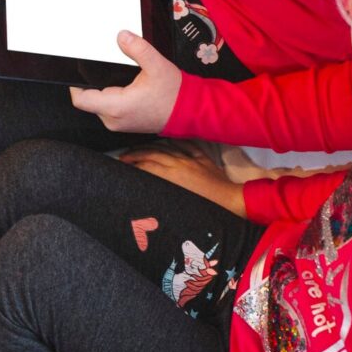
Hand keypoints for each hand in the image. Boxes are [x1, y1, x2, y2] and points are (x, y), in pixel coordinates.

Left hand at [69, 30, 181, 133]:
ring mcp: (118, 123)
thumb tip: (122, 36)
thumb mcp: (156, 65)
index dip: (75, 84)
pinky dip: (111, 96)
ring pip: (98, 104)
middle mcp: (113, 119)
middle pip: (89, 99)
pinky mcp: (124, 123)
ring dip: (103, 90)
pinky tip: (123, 85)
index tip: (79, 69)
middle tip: (103, 66)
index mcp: (117, 106)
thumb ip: (137, 49)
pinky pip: (108, 109)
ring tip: (117, 75)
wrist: (189, 112)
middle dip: (93, 82)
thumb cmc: (174, 94)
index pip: (81, 99)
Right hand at [121, 143, 246, 216]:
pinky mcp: (202, 159)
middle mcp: (179, 164)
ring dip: (151, 147)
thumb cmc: (205, 210)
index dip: (131, 166)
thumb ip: (160, 196)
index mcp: (171, 176)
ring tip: (139, 149)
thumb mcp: (177, 206)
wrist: (231, 203)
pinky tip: (167, 141)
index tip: (121, 166)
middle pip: (152, 154)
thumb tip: (146, 194)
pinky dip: (174, 142)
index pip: (145, 166)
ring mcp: (191, 159)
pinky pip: (186, 146)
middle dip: (136, 154)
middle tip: (123, 157)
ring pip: (166, 148)